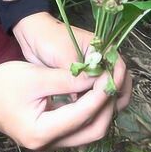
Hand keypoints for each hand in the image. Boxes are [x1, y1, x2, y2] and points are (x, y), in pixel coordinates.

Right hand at [0, 61, 125, 149]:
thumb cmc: (2, 83)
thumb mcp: (36, 77)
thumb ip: (69, 79)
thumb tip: (98, 75)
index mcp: (41, 132)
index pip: (84, 115)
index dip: (101, 93)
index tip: (110, 72)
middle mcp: (48, 144)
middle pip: (93, 131)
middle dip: (107, 105)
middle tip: (112, 78)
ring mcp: (50, 143)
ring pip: (89, 132)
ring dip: (102, 109)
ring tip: (107, 83)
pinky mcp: (51, 136)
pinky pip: (80, 128)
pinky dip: (91, 112)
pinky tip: (95, 92)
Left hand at [12, 12, 131, 110]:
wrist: (32, 35)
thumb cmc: (49, 39)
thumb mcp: (64, 55)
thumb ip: (75, 76)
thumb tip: (81, 100)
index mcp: (103, 49)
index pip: (118, 69)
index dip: (114, 85)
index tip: (103, 99)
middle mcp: (102, 62)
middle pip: (118, 82)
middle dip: (113, 98)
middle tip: (102, 112)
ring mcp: (93, 72)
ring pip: (108, 91)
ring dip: (105, 103)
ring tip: (95, 116)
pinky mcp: (83, 81)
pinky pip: (94, 95)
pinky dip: (94, 105)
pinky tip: (87, 116)